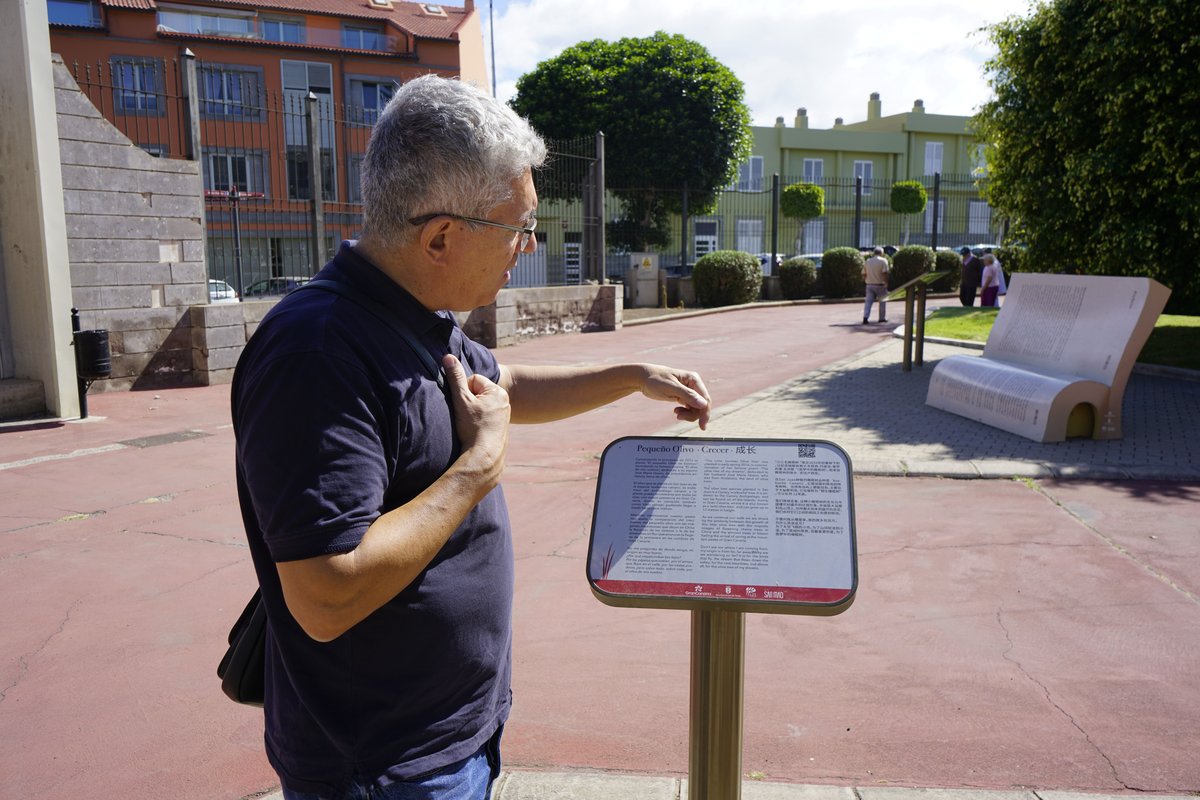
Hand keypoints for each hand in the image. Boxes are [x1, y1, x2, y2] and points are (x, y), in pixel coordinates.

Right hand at [443, 354, 509, 486]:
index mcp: (498, 392)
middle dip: (468, 402)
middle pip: (477, 392)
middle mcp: (504, 401)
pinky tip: (476, 432)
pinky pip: (485, 417)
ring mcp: (504, 415)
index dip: (463, 392)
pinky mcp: (501, 428)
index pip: (473, 380)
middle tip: (467, 417)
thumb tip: (448, 356)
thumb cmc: (473, 428)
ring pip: (480, 406)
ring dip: (472, 413)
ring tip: (471, 426)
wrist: (484, 458)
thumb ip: (455, 377)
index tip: (464, 407)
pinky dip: (478, 423)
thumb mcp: (461, 400)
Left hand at [640, 366, 711, 429]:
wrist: (643, 378)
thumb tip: (703, 404)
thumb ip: (687, 395)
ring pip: (696, 408)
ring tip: (676, 413)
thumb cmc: (655, 379)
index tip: (702, 426)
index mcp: (693, 379)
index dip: (705, 413)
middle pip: (702, 405)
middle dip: (693, 414)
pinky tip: (675, 411)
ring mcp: (689, 391)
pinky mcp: (684, 396)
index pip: (705, 398)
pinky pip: (690, 408)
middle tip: (679, 417)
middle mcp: (694, 384)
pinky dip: (684, 412)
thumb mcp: (670, 387)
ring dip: (688, 414)